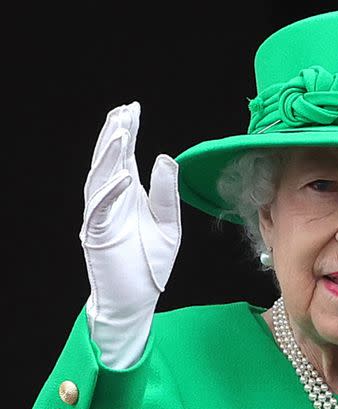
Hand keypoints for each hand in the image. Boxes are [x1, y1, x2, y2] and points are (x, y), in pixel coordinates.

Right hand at [79, 101, 180, 367]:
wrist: (136, 300)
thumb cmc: (150, 265)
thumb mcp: (168, 225)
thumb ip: (166, 193)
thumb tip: (164, 157)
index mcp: (127, 197)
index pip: (124, 158)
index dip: (127, 133)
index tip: (132, 109)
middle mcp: (111, 202)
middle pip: (109, 162)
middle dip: (116, 135)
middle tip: (124, 111)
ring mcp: (102, 218)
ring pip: (100, 180)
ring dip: (110, 156)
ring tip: (122, 132)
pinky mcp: (98, 236)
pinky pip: (101, 210)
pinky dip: (111, 192)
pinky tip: (124, 176)